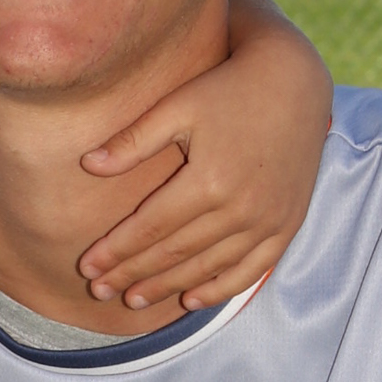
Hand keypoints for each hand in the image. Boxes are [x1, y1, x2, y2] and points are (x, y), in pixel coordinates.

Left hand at [78, 0, 331, 311]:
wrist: (294, 82)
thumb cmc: (228, 89)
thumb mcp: (176, 106)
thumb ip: (133, 141)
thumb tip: (88, 165)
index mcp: (208, 180)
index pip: (150, 228)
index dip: (116, 251)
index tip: (87, 268)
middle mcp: (240, 208)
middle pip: (175, 253)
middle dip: (132, 274)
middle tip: (99, 291)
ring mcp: (267, 221)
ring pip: (208, 268)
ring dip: (169, 287)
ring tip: (134, 300)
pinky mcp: (288, 224)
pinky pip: (251, 270)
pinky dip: (220, 289)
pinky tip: (191, 300)